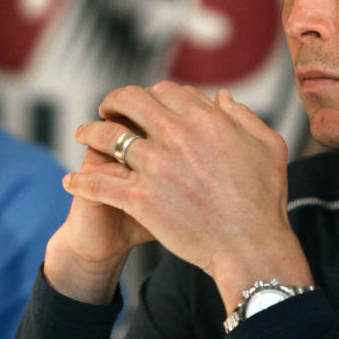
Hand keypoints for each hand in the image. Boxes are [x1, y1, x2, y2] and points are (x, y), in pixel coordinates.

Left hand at [64, 81, 313, 312]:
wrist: (251, 247)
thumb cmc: (264, 199)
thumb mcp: (267, 145)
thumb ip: (243, 116)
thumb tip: (223, 97)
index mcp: (205, 118)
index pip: (166, 91)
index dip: (153, 95)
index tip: (147, 105)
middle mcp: (177, 135)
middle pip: (131, 101)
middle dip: (114, 101)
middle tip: (107, 110)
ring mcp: (156, 166)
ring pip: (107, 137)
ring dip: (89, 132)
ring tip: (81, 135)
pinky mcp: (140, 198)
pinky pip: (99, 183)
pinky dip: (81, 181)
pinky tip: (71, 181)